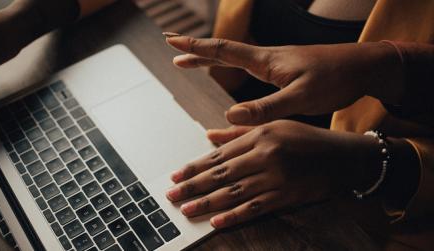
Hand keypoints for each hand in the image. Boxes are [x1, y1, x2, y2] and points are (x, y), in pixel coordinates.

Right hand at [166, 36, 403, 124]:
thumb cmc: (335, 79)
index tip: (172, 42)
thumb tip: (230, 116)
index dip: (196, 48)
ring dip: (209, 58)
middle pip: (223, 50)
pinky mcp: (284, 71)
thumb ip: (266, 108)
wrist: (363, 68)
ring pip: (234, 57)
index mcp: (266, 61)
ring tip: (190, 63)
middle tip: (172, 50)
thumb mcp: (301, 97)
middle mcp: (266, 58)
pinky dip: (229, 67)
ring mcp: (275, 63)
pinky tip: (231, 73)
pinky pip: (247, 66)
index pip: (223, 50)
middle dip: (196, 50)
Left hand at [166, 120, 379, 227]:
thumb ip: (239, 134)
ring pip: (233, 192)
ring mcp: (276, 176)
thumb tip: (208, 136)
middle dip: (193, 186)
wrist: (345, 157)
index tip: (176, 176)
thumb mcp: (275, 127)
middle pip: (221, 173)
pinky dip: (234, 215)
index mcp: (260, 135)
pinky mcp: (287, 195)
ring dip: (207, 202)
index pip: (219, 154)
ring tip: (186, 209)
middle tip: (172, 196)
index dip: (195, 166)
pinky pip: (255, 207)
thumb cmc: (307, 140)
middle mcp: (266, 154)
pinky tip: (216, 221)